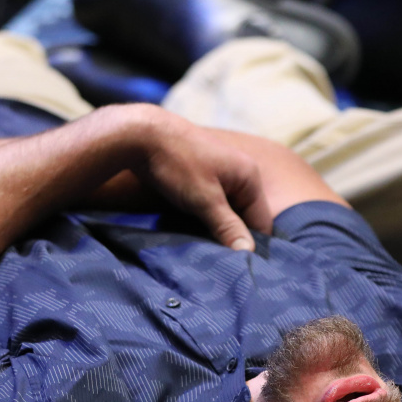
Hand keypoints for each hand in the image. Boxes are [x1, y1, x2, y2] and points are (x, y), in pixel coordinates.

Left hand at [123, 107, 273, 250]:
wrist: (140, 134)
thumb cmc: (177, 164)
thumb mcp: (204, 199)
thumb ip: (228, 226)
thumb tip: (248, 254)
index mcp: (249, 177)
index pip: (261, 222)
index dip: (249, 245)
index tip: (237, 267)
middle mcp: (240, 174)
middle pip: (244, 218)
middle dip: (231, 238)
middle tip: (218, 262)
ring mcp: (220, 175)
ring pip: (226, 213)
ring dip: (215, 230)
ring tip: (204, 249)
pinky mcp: (201, 177)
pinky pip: (211, 205)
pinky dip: (204, 219)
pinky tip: (191, 231)